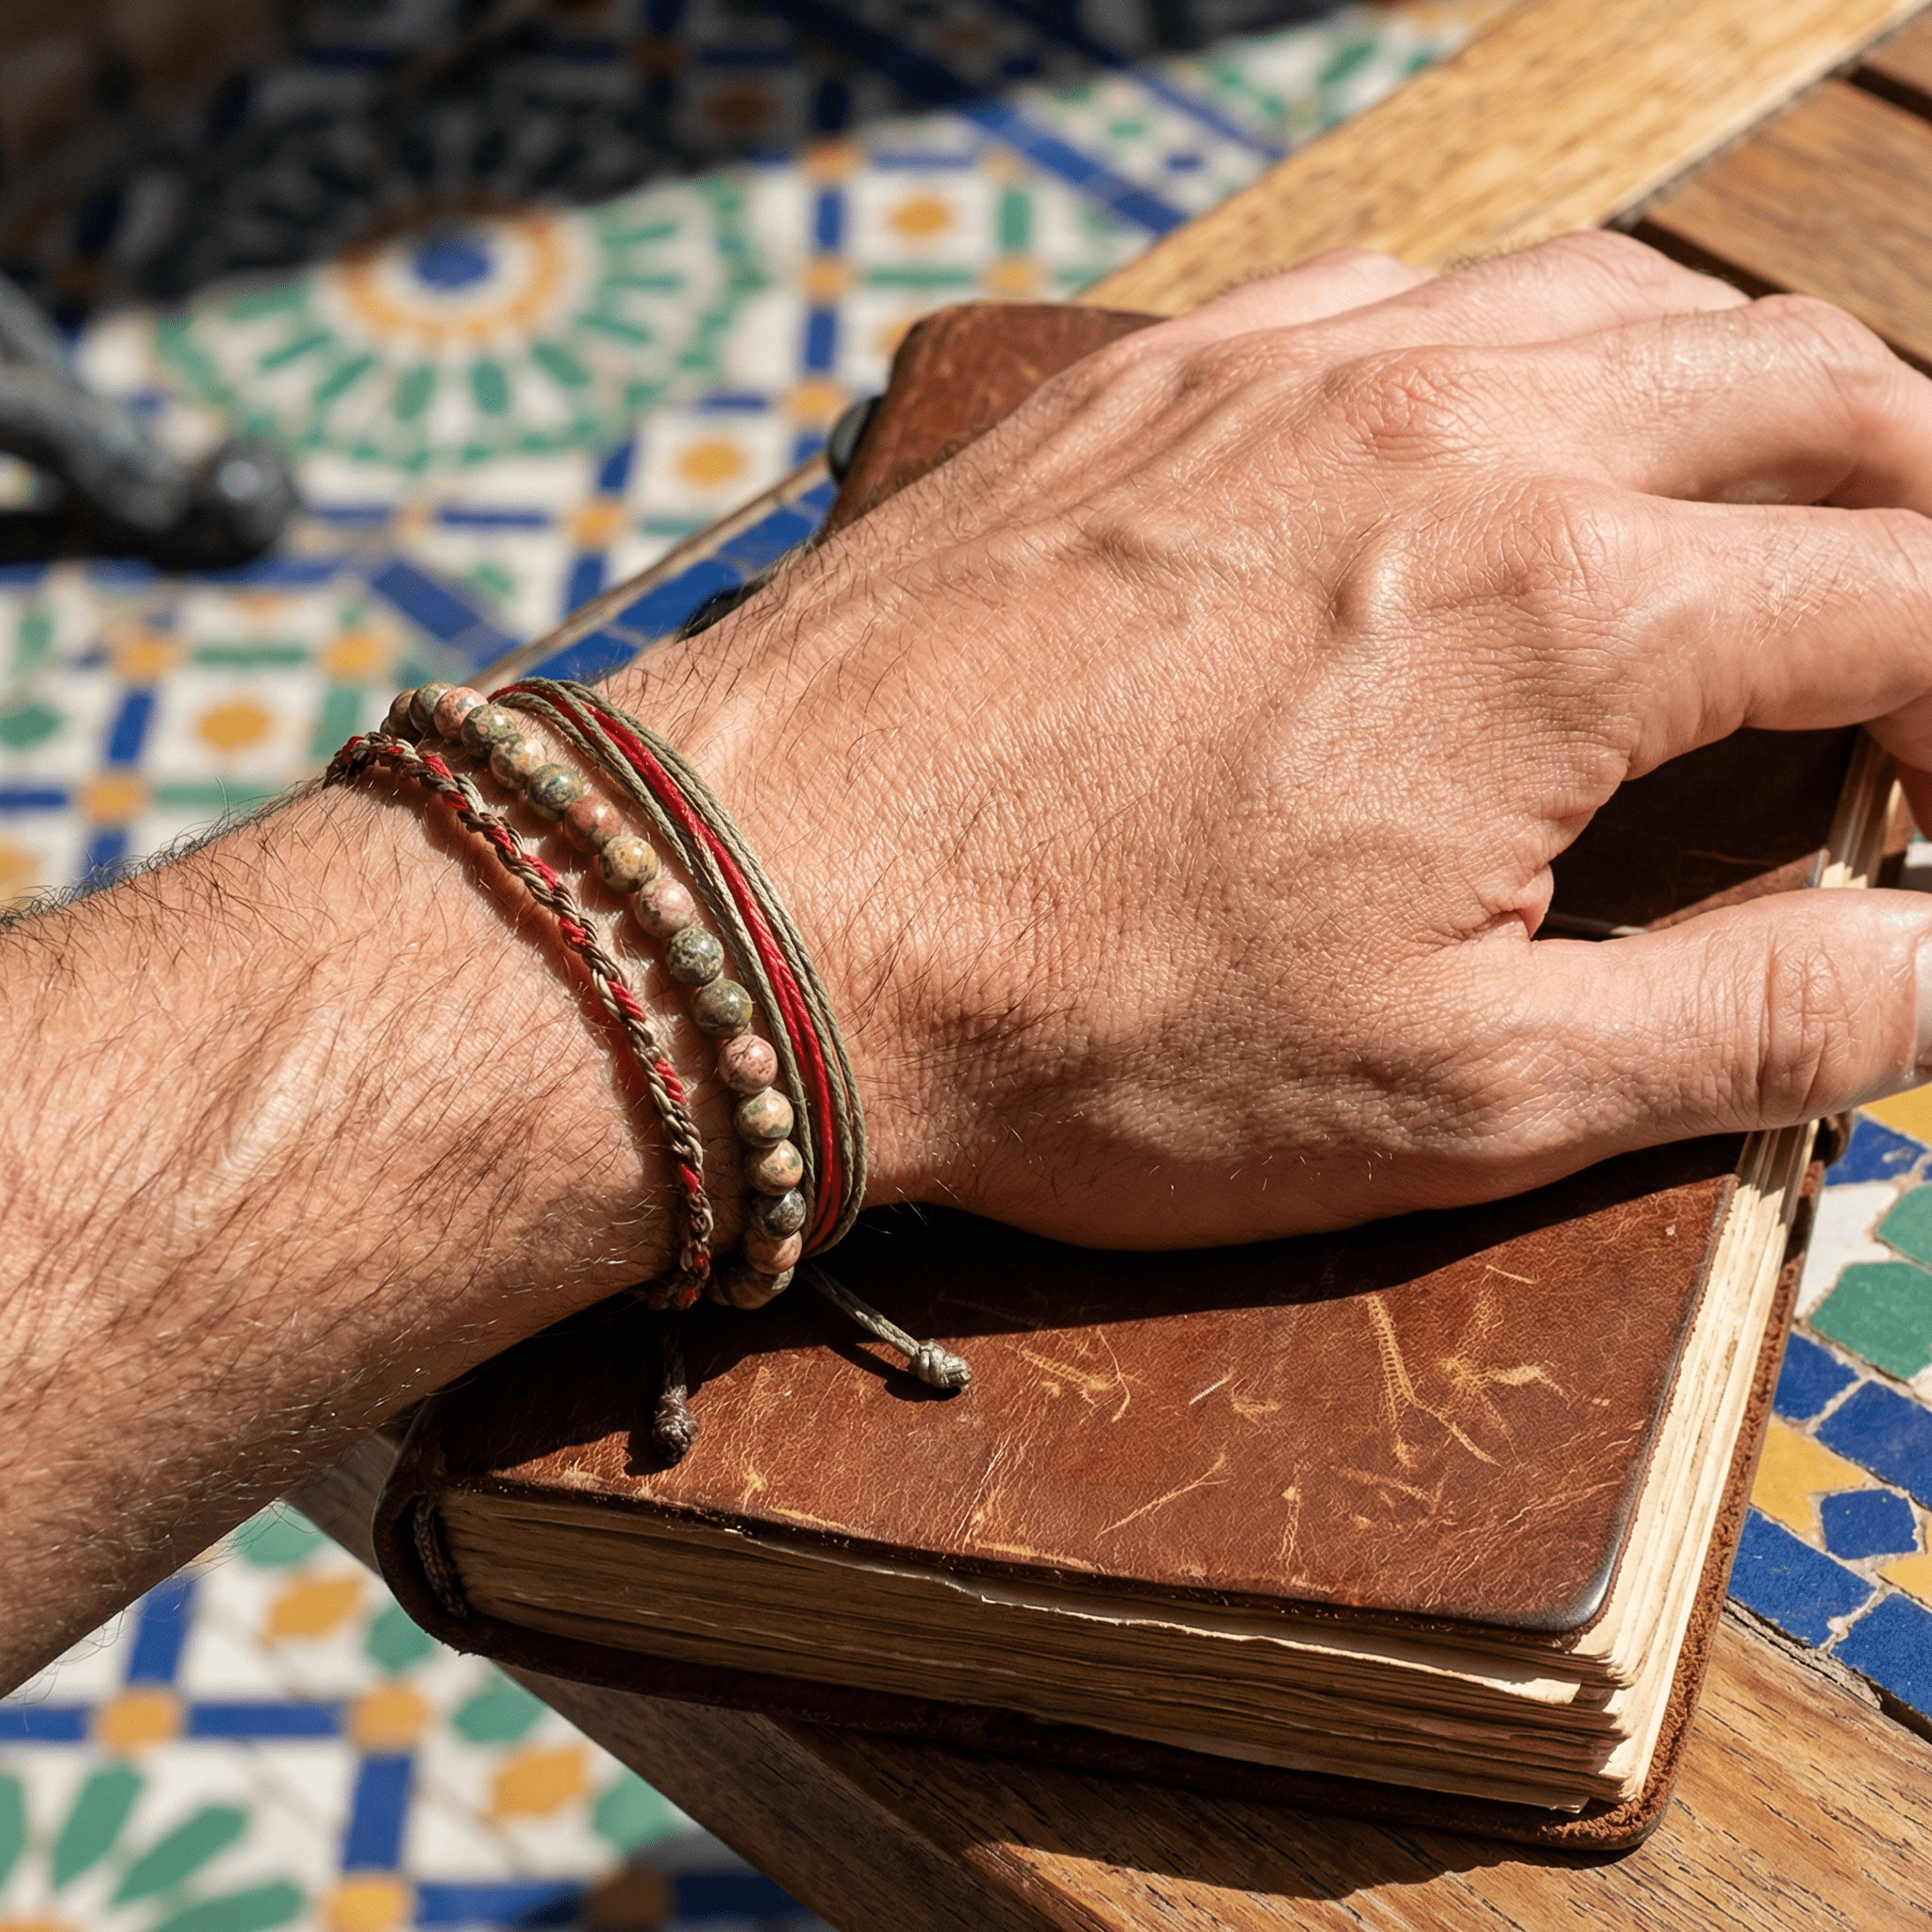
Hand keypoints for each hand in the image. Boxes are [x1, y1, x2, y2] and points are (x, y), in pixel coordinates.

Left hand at [656, 232, 1931, 1244]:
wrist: (754, 915)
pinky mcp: (1164, 373)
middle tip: (1910, 641)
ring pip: (1629, 304)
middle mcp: (1463, 430)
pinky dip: (1529, 354)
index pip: (1922, 600)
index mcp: (1574, 611)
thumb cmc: (1083, 1028)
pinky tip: (1505, 448)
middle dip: (1921, 513)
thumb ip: (1752, 1021)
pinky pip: (1416, 293)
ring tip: (1758, 526)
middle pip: (1824, 396)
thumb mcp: (1454, 1091)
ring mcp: (1297, 369)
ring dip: (1746, 406)